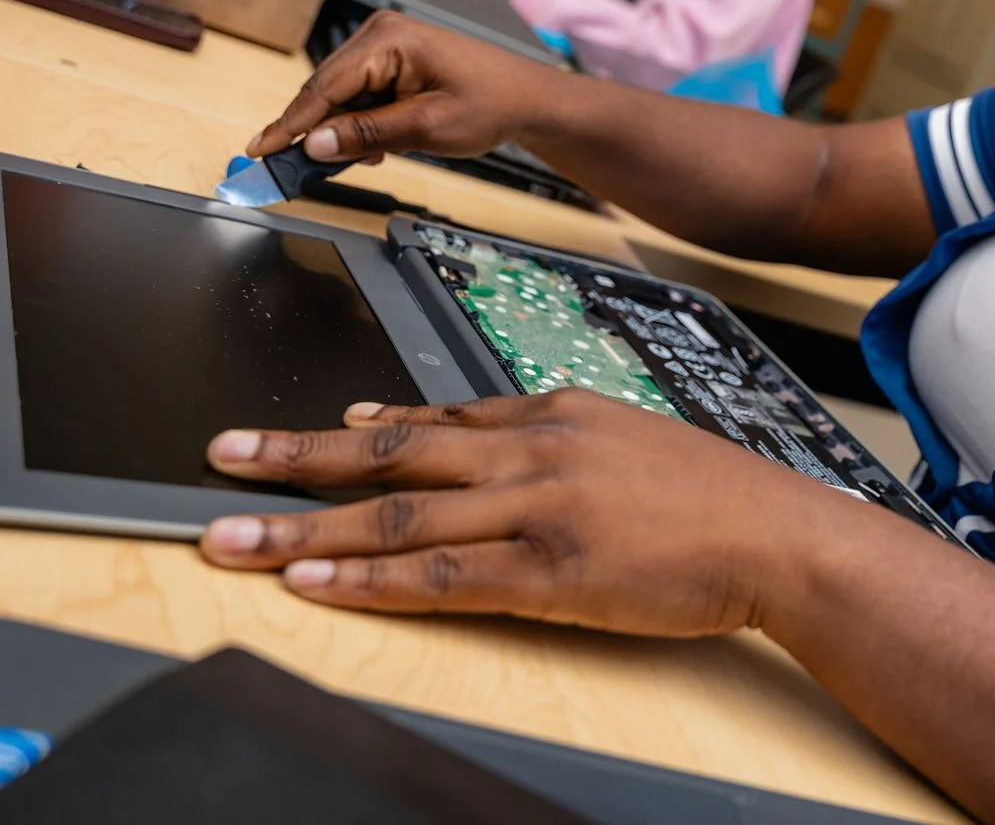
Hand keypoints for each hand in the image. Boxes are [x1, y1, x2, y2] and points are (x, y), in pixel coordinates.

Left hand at [196, 390, 852, 633]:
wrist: (774, 531)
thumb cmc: (704, 491)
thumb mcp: (617, 430)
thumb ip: (532, 428)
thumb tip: (444, 427)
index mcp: (548, 413)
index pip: (430, 421)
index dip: (348, 432)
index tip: (288, 439)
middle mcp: (531, 451)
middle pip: (390, 456)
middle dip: (294, 460)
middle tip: (219, 459)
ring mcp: (537, 510)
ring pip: (397, 517)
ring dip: (302, 526)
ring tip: (230, 535)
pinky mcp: (550, 574)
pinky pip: (441, 577)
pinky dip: (369, 580)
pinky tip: (314, 581)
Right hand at [247, 10, 558, 162]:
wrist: (528, 98)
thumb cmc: (490, 104)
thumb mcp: (427, 127)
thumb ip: (367, 134)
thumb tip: (316, 144)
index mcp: (388, 39)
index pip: (324, 87)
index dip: (290, 124)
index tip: (261, 151)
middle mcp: (380, 33)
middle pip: (326, 89)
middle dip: (314, 131)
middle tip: (289, 169)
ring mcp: (385, 44)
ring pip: (340, 94)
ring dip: (342, 129)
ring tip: (360, 158)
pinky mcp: (392, 59)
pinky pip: (359, 93)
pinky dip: (360, 121)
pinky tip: (377, 146)